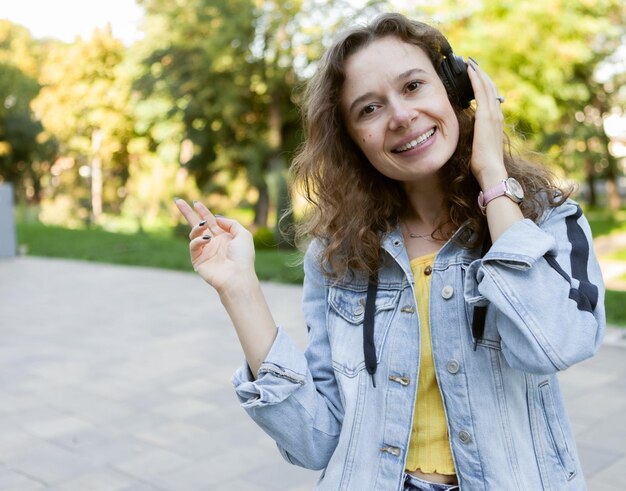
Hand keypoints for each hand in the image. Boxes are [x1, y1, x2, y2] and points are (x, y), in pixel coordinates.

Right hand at [174, 199, 255, 292]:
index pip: (211, 221)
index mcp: (224, 237)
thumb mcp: (243, 235)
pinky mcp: (198, 260)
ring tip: (203, 226)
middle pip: (197, 224)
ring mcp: (205, 251)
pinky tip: (206, 239)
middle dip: (187, 213)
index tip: (196, 203)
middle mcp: (213, 243)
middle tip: (178, 201)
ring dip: (197, 227)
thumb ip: (231, 223)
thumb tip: (216, 218)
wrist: (237, 276)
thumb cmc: (243, 257)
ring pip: (194, 233)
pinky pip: (193, 245)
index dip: (203, 211)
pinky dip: (198, 239)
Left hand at [466, 58, 507, 188]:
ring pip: (487, 86)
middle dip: (481, 73)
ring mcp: (493, 114)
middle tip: (472, 62)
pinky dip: (476, 79)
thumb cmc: (483, 163)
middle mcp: (497, 114)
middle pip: (491, 87)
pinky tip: (470, 70)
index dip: (483, 84)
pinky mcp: (486, 116)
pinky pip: (481, 92)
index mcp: (496, 120)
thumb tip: (471, 131)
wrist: (490, 170)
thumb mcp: (479, 144)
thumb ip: (477, 133)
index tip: (475, 74)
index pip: (491, 97)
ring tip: (470, 62)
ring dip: (478, 72)